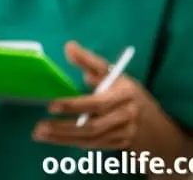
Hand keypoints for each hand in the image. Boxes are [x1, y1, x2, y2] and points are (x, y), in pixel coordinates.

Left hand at [33, 41, 151, 149]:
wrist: (153, 122)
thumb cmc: (123, 90)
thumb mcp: (111, 72)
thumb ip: (88, 61)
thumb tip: (68, 47)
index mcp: (124, 94)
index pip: (98, 103)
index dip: (74, 105)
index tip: (51, 106)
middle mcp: (126, 115)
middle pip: (93, 125)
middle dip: (64, 127)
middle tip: (39, 127)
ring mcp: (124, 133)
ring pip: (90, 139)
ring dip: (63, 138)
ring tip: (40, 134)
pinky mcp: (118, 145)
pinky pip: (93, 146)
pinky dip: (73, 143)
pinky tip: (55, 139)